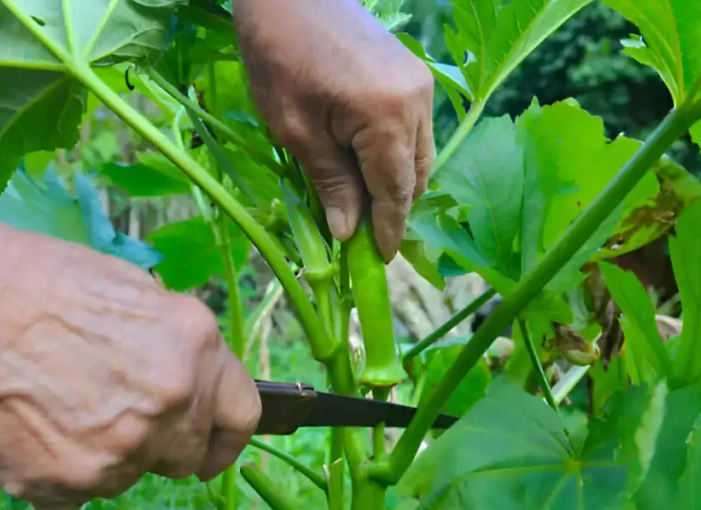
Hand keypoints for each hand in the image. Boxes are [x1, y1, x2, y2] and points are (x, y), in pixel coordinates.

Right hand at [0, 160, 259, 509]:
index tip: (210, 449)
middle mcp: (174, 400)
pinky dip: (61, 472)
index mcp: (197, 345)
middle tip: (113, 419)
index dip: (225, 437)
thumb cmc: (37, 282)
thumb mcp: (135, 293)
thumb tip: (186, 377)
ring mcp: (127, 446)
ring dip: (108, 455)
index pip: (240, 414)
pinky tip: (32, 427)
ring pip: (132, 474)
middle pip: (186, 452)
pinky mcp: (75, 482)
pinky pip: (81, 494)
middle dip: (160, 444)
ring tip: (59, 408)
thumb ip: (175, 346)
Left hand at [233, 0, 434, 261]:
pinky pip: (414, 130)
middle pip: (417, 176)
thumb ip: (330, 182)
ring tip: (362, 204)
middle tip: (365, 238)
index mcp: (387, 116)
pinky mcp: (414, 75)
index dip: (387, 230)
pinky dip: (396, 154)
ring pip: (420, 154)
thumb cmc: (279, 55)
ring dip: (396, 182)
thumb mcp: (295, 128)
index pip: (396, 191)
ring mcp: (420, 85)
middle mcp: (416, 102)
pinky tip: (366, 164)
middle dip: (394, 210)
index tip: (378, 261)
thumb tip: (347, 232)